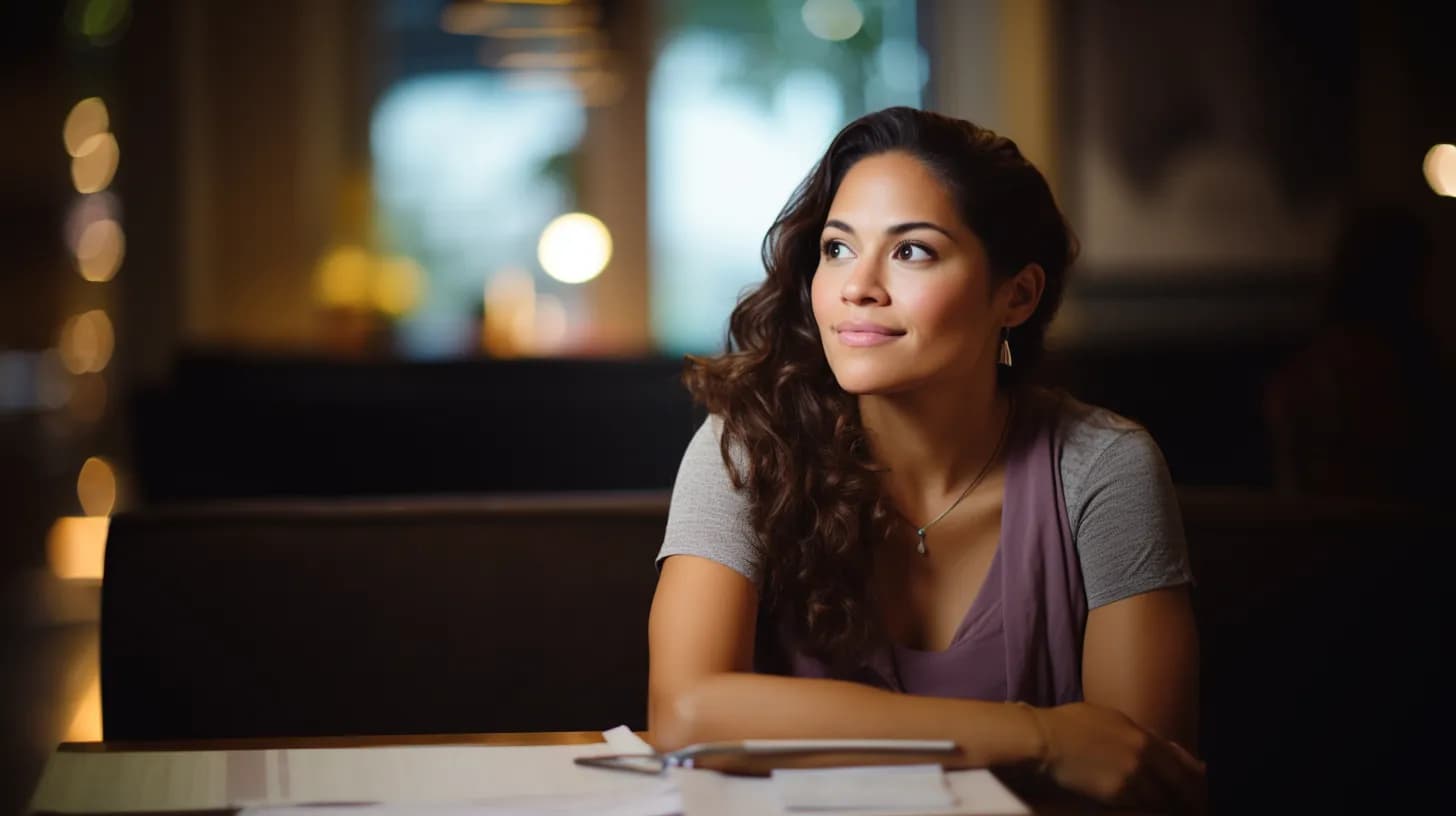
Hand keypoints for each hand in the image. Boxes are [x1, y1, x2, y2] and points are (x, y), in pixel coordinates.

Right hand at [1032, 702, 1206, 813]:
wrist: (1044, 740)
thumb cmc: (1066, 725)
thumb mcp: (1105, 717)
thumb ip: (1132, 731)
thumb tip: (1152, 741)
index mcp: (1142, 734)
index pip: (1181, 761)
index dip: (1194, 778)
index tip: (1201, 786)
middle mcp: (1144, 754)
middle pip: (1179, 784)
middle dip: (1189, 800)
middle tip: (1195, 810)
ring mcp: (1133, 775)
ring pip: (1162, 800)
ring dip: (1169, 809)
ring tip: (1172, 814)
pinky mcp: (1118, 795)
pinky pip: (1142, 809)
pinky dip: (1149, 813)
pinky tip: (1149, 814)